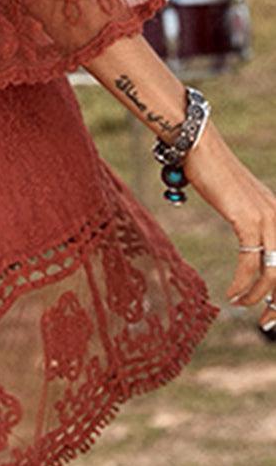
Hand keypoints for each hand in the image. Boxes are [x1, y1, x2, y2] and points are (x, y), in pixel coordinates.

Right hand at [178, 119, 275, 328]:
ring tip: (243, 306)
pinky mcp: (247, 217)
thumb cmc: (209, 171)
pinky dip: (243, 282)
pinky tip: (232, 294)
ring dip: (259, 295)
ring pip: (273, 269)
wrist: (197, 145)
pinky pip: (251, 260)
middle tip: (266, 321)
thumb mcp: (237, 202)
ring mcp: (266, 216)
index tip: (272, 310)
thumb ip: (247, 223)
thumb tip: (247, 247)